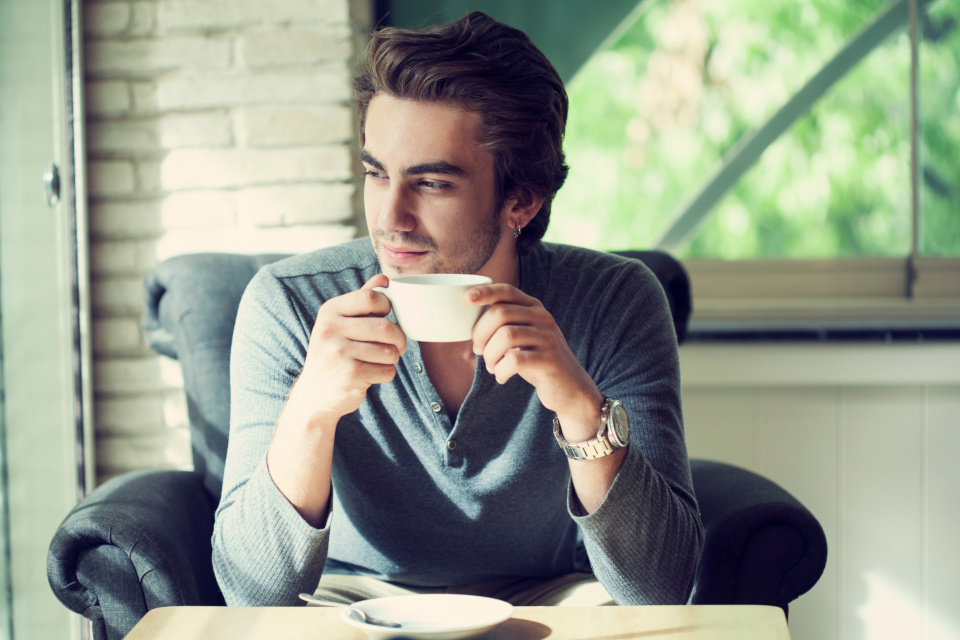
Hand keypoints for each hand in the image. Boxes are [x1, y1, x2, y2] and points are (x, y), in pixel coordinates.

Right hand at [291, 274, 406, 424]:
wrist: (313, 395)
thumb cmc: (332, 353)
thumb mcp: (339, 323)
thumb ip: (361, 299)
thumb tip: (384, 279)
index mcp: (330, 311)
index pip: (371, 297)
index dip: (387, 307)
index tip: (386, 317)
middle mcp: (331, 330)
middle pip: (385, 326)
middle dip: (399, 338)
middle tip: (397, 345)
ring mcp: (340, 352)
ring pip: (390, 351)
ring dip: (393, 358)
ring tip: (381, 360)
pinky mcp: (351, 375)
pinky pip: (387, 370)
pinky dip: (386, 374)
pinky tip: (373, 374)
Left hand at [467, 284, 601, 423]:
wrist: (569, 387)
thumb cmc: (537, 360)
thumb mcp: (522, 338)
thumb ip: (503, 327)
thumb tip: (470, 328)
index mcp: (534, 308)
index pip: (508, 291)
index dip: (486, 292)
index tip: (467, 298)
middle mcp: (543, 318)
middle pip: (500, 313)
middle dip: (480, 333)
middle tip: (478, 350)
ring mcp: (548, 338)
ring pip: (506, 336)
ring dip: (489, 354)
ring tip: (492, 366)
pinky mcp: (550, 359)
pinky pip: (515, 360)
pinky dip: (501, 370)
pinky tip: (502, 377)